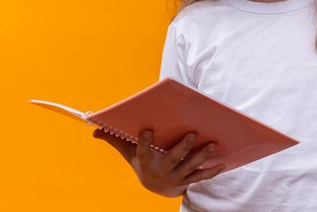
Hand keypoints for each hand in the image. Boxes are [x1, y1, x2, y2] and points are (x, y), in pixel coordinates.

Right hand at [93, 129, 224, 196]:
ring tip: (213, 144)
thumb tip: (93, 129)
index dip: (145, 142)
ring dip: (203, 156)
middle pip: (173, 159)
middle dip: (184, 147)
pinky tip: (223, 163)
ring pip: (190, 167)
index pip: (144, 151)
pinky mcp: (188, 180)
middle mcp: (162, 170)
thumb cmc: (142, 162)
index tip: (148, 129)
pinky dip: (212, 171)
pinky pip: (201, 177)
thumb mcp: (128, 153)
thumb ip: (114, 139)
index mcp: (146, 162)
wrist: (155, 188)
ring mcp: (176, 176)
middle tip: (193, 133)